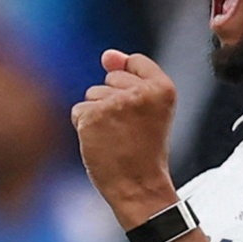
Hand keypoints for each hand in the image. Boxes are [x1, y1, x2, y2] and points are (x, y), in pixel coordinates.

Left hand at [69, 48, 182, 223]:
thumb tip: (107, 54)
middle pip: (111, 78)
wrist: (138, 187)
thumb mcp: (148, 107)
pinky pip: (79, 111)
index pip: (135, 62)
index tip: (139, 113)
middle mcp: (140, 91)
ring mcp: (115, 103)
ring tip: (116, 138)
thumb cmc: (144, 149)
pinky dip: (85, 128)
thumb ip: (130, 74)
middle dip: (113, 100)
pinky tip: (101, 143)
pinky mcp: (92, 116)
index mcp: (163, 87)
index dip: (131, 86)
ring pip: (93, 94)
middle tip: (129, 131)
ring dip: (98, 115)